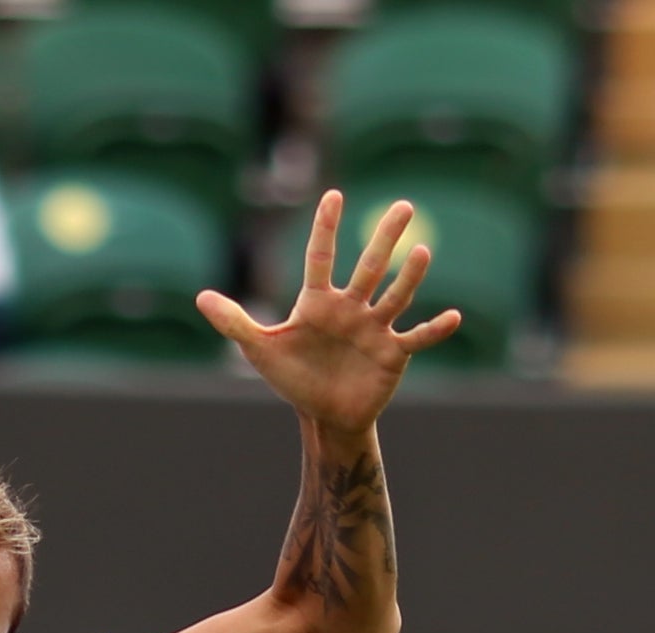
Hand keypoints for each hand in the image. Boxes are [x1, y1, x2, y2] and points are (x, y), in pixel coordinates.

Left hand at [195, 191, 464, 437]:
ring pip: (394, 296)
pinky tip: (454, 317)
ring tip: (421, 253)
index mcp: (319, 301)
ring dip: (408, 277)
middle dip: (384, 238)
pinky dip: (435, 330)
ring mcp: (375, 328)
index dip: (325, 228)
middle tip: (403, 206)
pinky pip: (417, 338)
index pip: (321, 256)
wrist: (324, 415)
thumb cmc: (294, 378)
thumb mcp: (261, 350)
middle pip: (369, 266)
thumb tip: (200, 298)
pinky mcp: (393, 354)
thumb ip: (235, 322)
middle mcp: (351, 307)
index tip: (333, 196)